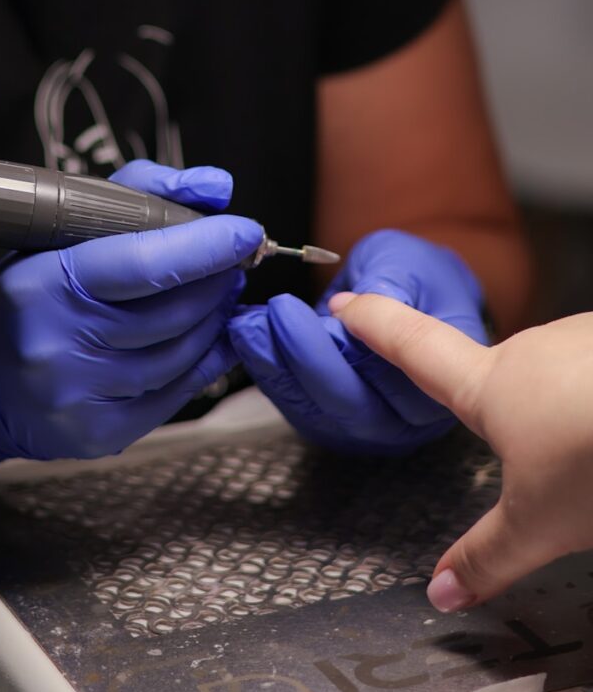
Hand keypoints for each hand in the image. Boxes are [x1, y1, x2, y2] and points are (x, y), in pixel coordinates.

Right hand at [0, 162, 262, 487]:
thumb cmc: (26, 292)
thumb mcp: (61, 229)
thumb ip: (138, 193)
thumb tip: (215, 187)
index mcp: (42, 284)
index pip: (144, 264)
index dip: (206, 247)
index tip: (245, 232)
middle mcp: (54, 346)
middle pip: (172, 313)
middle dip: (217, 282)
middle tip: (233, 263)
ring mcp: (75, 397)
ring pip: (180, 355)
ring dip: (214, 321)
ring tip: (220, 296)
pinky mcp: (94, 435)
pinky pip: (174, 394)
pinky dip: (206, 363)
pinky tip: (214, 339)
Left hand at [228, 229, 485, 453]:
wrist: (407, 291)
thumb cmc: (417, 276)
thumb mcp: (408, 264)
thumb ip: (386, 285)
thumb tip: (345, 309)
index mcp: (444, 380)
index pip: (394, 374)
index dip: (353, 344)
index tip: (316, 309)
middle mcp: (406, 418)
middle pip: (348, 402)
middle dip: (302, 358)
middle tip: (269, 316)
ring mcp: (366, 427)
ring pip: (315, 409)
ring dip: (274, 366)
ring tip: (248, 325)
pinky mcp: (330, 422)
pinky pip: (294, 404)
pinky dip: (267, 372)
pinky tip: (248, 339)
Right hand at [331, 293, 592, 611]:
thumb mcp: (540, 525)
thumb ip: (486, 557)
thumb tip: (443, 591)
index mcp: (489, 387)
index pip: (411, 346)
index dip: (374, 323)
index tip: (345, 301)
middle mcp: (531, 351)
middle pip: (502, 378)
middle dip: (515, 414)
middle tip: (546, 459)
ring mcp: (580, 338)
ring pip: (560, 377)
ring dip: (570, 409)